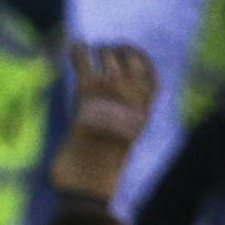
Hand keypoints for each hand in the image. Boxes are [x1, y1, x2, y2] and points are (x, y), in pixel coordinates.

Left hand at [50, 42, 155, 203]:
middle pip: (127, 60)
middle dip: (115, 51)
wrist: (90, 178)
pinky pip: (83, 63)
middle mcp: (132, 95)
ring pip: (107, 57)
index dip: (138, 58)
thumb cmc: (104, 165)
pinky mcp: (86, 93)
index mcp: (144, 108)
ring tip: (91, 49)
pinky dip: (78, 52)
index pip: (149, 73)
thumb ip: (125, 118)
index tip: (129, 51)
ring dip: (98, 50)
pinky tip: (75, 46)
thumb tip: (117, 106)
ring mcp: (110, 92)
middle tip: (104, 49)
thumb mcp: (124, 139)